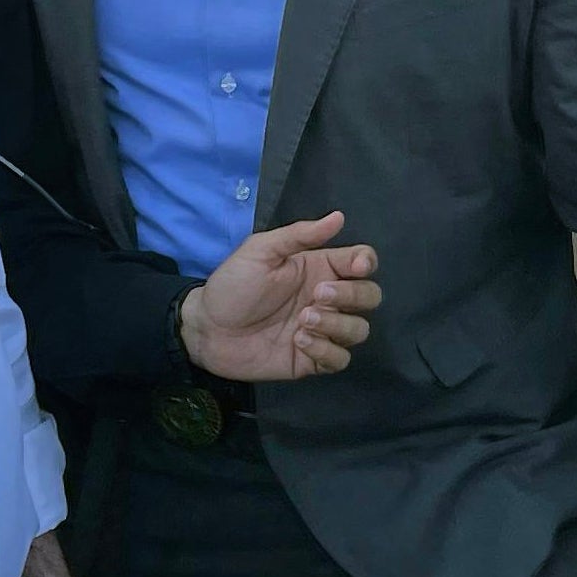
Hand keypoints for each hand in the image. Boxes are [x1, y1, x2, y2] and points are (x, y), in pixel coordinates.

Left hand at [183, 213, 381, 382]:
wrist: (207, 330)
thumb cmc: (233, 285)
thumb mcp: (260, 251)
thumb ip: (299, 234)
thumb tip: (339, 217)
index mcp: (318, 268)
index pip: (362, 261)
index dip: (366, 263)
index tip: (354, 267)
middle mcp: (327, 299)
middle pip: (370, 296)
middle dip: (351, 296)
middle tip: (317, 295)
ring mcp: (322, 331)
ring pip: (360, 330)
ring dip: (337, 324)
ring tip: (303, 321)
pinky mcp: (313, 360)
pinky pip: (341, 359)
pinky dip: (326, 350)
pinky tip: (298, 341)